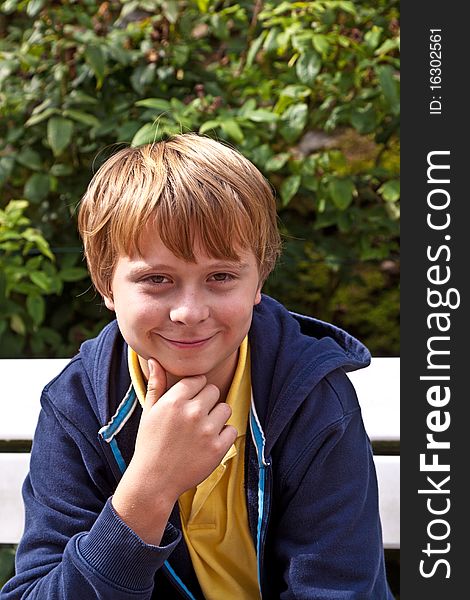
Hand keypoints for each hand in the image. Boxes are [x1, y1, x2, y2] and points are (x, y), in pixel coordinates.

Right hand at [112, 358, 236, 543]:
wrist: (154, 481)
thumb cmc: (150, 444)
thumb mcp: (149, 412)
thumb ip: (156, 384)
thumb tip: (155, 361)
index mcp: (174, 401)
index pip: (198, 380)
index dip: (194, 391)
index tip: (187, 404)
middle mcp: (192, 412)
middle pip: (214, 391)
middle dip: (207, 402)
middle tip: (194, 419)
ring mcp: (206, 430)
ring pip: (225, 409)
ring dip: (217, 418)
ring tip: (202, 431)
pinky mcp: (217, 448)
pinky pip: (231, 430)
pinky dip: (224, 436)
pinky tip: (208, 443)